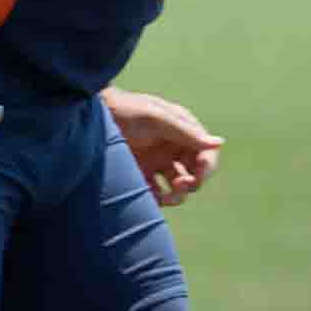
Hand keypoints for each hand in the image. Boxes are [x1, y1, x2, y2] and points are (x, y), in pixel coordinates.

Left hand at [102, 88, 223, 206]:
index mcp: (183, 131)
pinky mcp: (140, 175)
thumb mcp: (157, 118)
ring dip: (177, 195)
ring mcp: (157, 162)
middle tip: (179, 186)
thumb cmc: (126, 110)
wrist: (91, 119)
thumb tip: (219, 143)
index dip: (206, 168)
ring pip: (178, 187)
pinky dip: (157, 200)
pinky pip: (156, 194)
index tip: (196, 177)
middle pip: (195, 173)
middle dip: (192, 183)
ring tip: (165, 197)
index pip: (206, 154)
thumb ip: (187, 132)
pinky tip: (149, 199)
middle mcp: (174, 147)